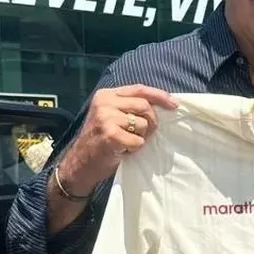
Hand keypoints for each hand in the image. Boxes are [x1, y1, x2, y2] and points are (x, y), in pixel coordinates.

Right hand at [58, 84, 176, 195]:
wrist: (80, 164)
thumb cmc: (101, 141)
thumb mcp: (111, 116)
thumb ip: (129, 107)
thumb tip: (162, 105)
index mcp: (106, 95)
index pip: (139, 89)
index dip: (159, 95)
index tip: (174, 104)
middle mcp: (104, 103)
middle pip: (144, 106)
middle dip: (151, 122)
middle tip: (144, 134)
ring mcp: (106, 118)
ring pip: (142, 124)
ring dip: (140, 137)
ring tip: (127, 142)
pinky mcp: (110, 134)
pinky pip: (138, 141)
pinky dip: (134, 148)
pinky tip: (123, 150)